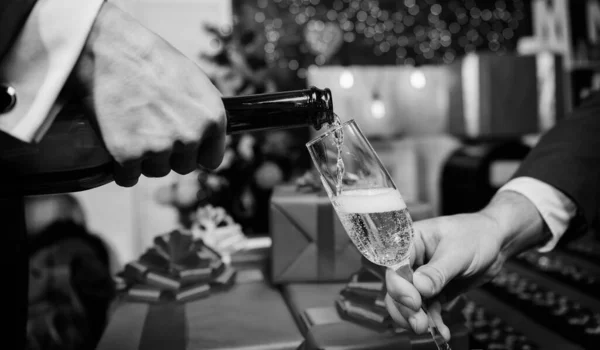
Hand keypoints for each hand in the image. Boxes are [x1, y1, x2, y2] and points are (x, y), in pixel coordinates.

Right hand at [72, 2, 225, 186]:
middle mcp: (191, 137)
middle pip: (183, 167)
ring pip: (156, 171)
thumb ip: (204, 115)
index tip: (183, 145)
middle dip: (169, 154)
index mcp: (213, 119)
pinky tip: (117, 142)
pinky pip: (128, 178)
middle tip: (151, 127)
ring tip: (133, 126)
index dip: (195, 153)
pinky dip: (121, 166)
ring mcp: (160, 148)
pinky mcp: (128, 155)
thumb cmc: (152, 62)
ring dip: (145, 158)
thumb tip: (207, 139)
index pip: (211, 159)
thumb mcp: (195, 83)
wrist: (110, 51)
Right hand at [385, 191, 546, 339]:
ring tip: (430, 329)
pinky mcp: (432, 292)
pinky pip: (426, 309)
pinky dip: (432, 322)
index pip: (393, 265)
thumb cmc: (476, 235)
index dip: (398, 285)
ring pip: (406, 302)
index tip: (413, 302)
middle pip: (395, 287)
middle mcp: (410, 260)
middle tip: (420, 323)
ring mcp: (420, 277)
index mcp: (410, 242)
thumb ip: (438, 271)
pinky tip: (442, 331)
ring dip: (415, 318)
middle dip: (404, 308)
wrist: (495, 242)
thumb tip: (419, 287)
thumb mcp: (458, 252)